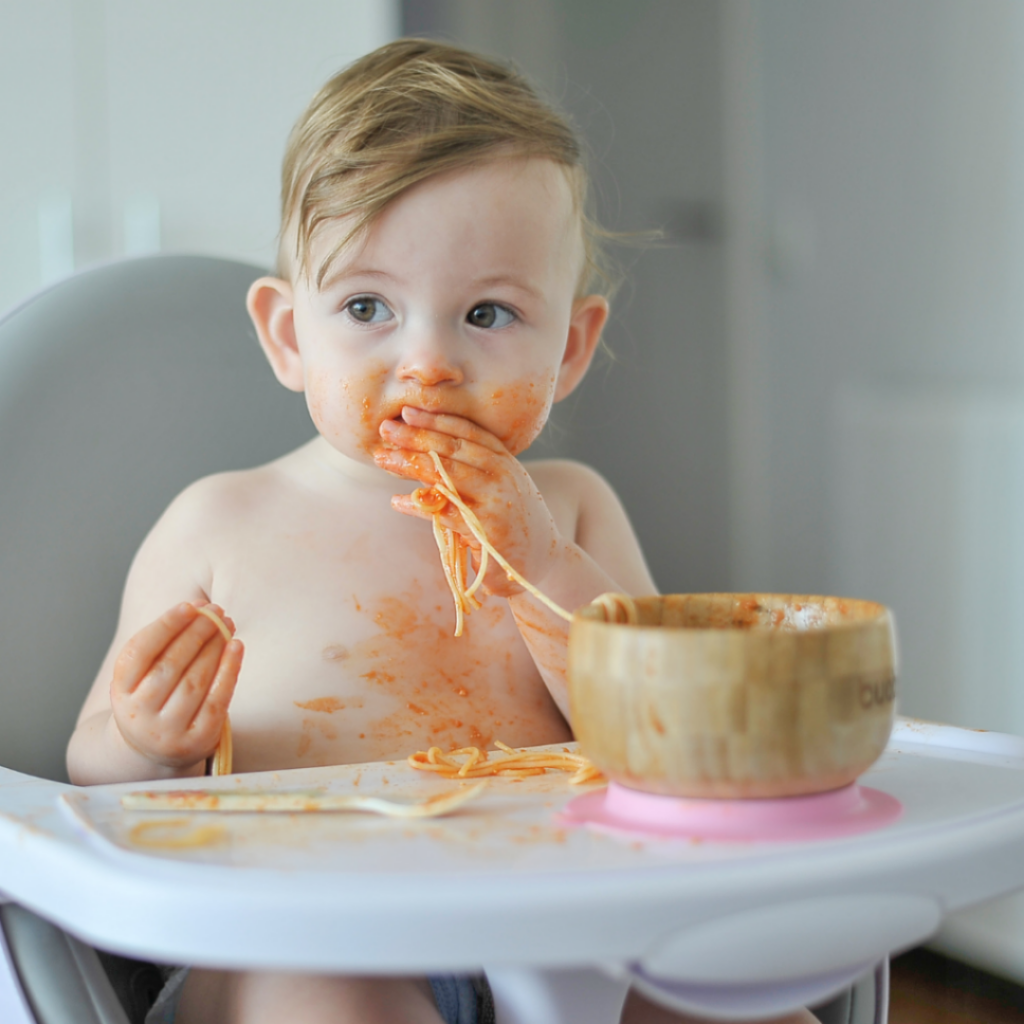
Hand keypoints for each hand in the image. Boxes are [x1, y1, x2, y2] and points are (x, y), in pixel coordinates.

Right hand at [109, 602, 242, 768]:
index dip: (165, 626)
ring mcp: (167, 731)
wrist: (155, 748)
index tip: (190, 606)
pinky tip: (237, 647)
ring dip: (214, 647)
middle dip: (196, 632)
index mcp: (121, 690)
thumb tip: (202, 609)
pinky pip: (217, 700)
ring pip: (194, 682)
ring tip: (226, 624)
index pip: (140, 652)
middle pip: (170, 666)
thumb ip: (166, 643)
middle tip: (216, 611)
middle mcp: (139, 714)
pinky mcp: (196, 740)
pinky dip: (229, 670)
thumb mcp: (145, 673)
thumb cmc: (156, 696)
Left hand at [374, 407, 561, 596]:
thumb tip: (420, 454)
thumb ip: (468, 472)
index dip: (436, 419)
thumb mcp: (497, 489)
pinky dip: (417, 506)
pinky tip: (396, 501)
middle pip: (453, 449)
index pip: (467, 432)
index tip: (407, 411)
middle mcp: (503, 476)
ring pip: (446, 475)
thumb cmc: (511, 524)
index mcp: (504, 461)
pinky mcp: (487, 530)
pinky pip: (444, 513)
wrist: (544, 562)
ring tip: (382, 458)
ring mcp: (497, 502)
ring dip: (410, 464)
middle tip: (385, 429)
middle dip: (416, 436)